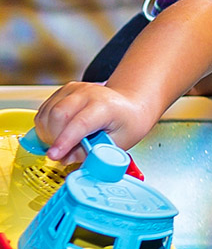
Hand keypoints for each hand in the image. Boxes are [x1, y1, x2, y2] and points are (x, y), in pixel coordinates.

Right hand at [34, 82, 154, 162]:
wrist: (129, 106)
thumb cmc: (127, 123)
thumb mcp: (118, 143)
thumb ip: (90, 153)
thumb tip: (65, 158)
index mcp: (105, 106)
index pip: (80, 123)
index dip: (65, 141)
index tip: (54, 155)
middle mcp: (88, 93)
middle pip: (58, 114)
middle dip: (54, 138)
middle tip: (61, 153)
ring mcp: (74, 90)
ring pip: (47, 112)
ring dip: (48, 133)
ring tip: (63, 143)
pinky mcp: (63, 91)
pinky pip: (44, 110)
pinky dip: (46, 126)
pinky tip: (58, 134)